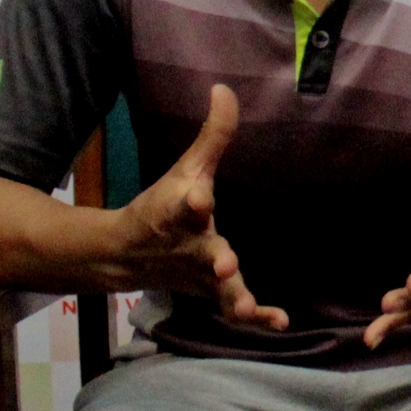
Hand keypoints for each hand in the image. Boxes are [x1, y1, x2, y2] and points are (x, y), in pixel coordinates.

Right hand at [115, 86, 283, 329]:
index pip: (185, 204)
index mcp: (181, 211)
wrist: (130, 254)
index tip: (198, 198)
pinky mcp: (214, 293)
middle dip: (217, 259)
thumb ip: (212, 135)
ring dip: (235, 297)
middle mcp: (192, 246)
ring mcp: (203, 274)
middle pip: (206, 253)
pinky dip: (257, 317)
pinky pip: (235, 308)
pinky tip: (279, 323)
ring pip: (220, 289)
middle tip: (226, 263)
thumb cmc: (165, 205)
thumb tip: (225, 88)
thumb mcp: (187, 169)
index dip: (192, 201)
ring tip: (248, 309)